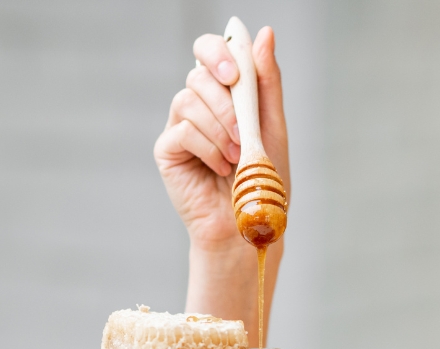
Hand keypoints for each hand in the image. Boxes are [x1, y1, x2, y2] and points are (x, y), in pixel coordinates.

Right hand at [156, 27, 289, 253]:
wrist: (249, 223)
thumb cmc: (262, 179)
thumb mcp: (271, 124)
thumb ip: (266, 80)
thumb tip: (264, 33)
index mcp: (223, 92)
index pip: (209, 50)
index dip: (217, 52)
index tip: (235, 75)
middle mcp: (198, 104)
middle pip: (198, 74)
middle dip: (225, 101)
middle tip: (244, 131)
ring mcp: (179, 126)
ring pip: (188, 100)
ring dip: (220, 128)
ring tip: (237, 156)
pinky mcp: (167, 150)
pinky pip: (182, 131)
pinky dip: (208, 148)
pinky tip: (221, 167)